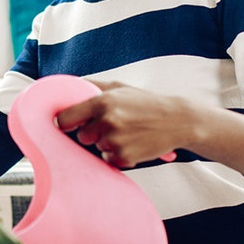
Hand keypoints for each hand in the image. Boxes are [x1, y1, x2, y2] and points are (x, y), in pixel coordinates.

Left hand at [55, 81, 189, 167]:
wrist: (177, 121)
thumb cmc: (146, 103)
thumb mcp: (120, 88)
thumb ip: (94, 86)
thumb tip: (70, 84)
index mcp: (102, 102)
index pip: (65, 118)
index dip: (65, 122)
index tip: (69, 124)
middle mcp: (107, 121)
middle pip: (82, 136)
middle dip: (93, 133)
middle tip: (112, 125)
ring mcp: (115, 141)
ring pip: (97, 148)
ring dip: (108, 143)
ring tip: (128, 132)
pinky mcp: (124, 157)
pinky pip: (110, 159)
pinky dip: (118, 154)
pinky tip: (133, 143)